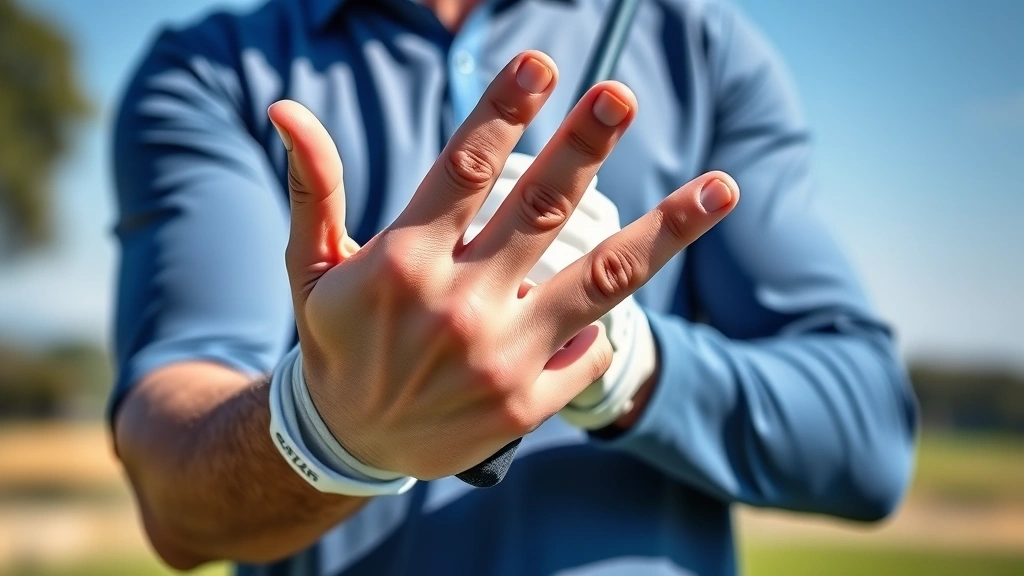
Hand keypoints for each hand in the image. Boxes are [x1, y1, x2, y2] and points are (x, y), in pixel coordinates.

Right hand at [267, 51, 737, 479]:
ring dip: (668, 229)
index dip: (504, 108)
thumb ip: (314, 186)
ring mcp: (499, 358)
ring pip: (601, 278)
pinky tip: (606, 302)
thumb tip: (286, 109)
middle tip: (619, 96)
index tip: (541, 66)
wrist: (348, 443)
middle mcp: (457, 305)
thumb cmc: (337, 340)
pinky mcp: (527, 402)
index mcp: (403, 261)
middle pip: (541, 209)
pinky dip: (598, 320)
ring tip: (723, 189)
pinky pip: (588, 345)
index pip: (465, 167)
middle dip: (585, 145)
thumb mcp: (312, 267)